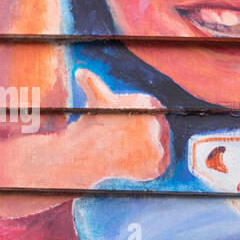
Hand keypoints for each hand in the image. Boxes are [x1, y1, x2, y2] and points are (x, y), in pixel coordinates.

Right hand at [67, 68, 169, 184]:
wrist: (85, 154)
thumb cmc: (90, 126)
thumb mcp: (94, 101)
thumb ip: (92, 83)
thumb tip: (80, 72)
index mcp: (148, 101)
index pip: (148, 115)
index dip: (133, 124)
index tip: (120, 130)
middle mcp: (157, 120)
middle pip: (152, 132)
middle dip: (137, 138)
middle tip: (120, 143)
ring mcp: (159, 143)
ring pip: (154, 148)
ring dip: (142, 152)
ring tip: (123, 152)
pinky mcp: (158, 163)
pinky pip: (156, 165)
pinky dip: (144, 167)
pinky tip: (129, 163)